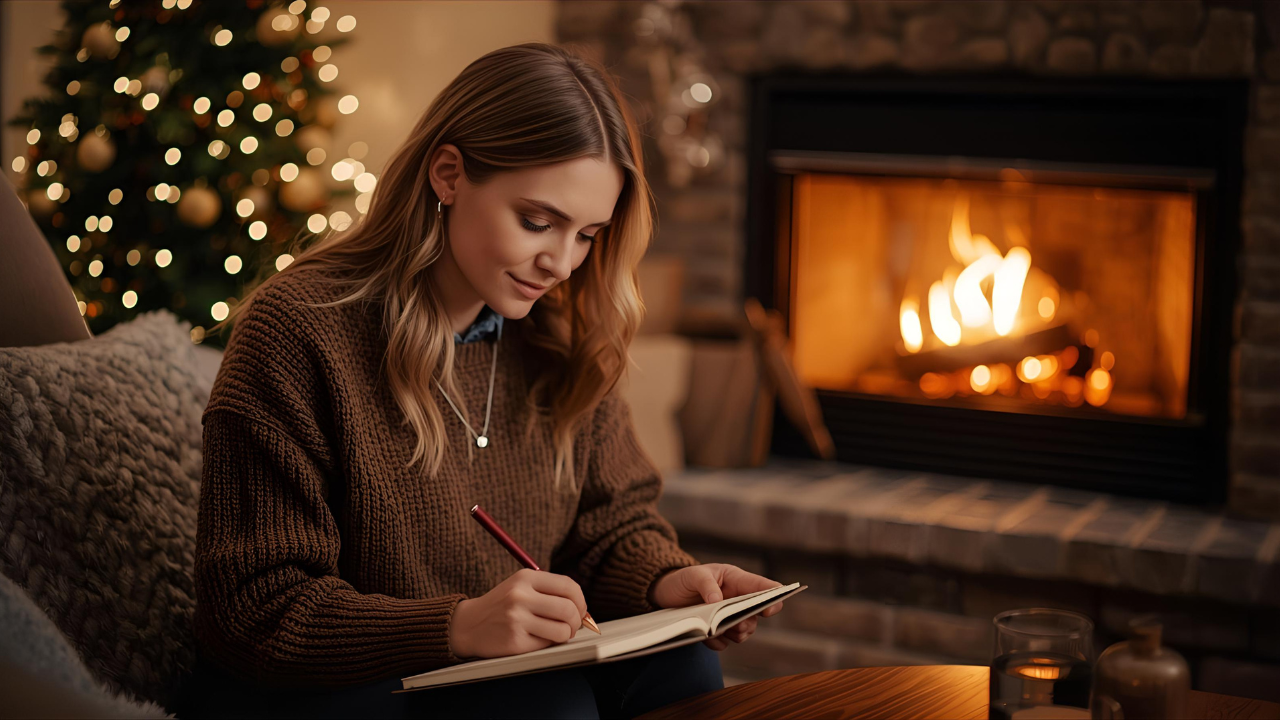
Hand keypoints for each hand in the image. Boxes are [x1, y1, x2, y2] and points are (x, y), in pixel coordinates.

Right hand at [448, 569, 587, 658]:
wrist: (468, 625)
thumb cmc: (502, 606)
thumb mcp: (521, 587)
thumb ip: (551, 593)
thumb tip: (585, 612)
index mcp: (525, 578)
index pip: (569, 586)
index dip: (581, 601)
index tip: (580, 610)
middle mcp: (520, 596)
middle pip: (569, 609)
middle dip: (577, 621)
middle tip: (572, 626)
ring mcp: (516, 619)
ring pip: (563, 630)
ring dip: (566, 635)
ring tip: (556, 633)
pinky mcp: (514, 641)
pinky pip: (547, 644)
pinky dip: (549, 644)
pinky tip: (537, 639)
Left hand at [647, 563, 784, 650]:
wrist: (667, 594)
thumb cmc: (684, 579)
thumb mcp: (693, 575)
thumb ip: (705, 584)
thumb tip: (717, 600)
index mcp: (736, 580)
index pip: (762, 587)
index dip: (772, 597)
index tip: (770, 608)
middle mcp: (737, 600)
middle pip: (756, 616)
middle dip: (747, 622)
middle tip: (737, 624)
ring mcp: (729, 617)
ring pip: (743, 631)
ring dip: (734, 634)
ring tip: (716, 629)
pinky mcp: (718, 631)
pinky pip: (725, 642)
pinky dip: (717, 642)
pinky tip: (705, 636)